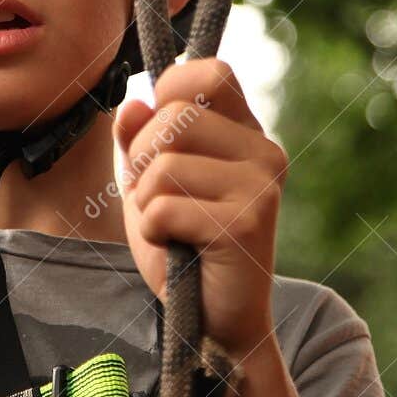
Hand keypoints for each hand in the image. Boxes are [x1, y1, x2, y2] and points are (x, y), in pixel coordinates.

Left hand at [112, 58, 287, 363]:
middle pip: (173, 117)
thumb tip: (132, 104)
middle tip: (160, 201)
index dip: (171, 89)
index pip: (211, 73)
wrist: (214, 323)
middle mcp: (264, 151)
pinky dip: (155, 232)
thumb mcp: (149, 184)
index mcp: (245, 133)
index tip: (157, 130)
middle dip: (142, 161)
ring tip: (172, 228)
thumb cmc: (182, 248)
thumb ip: (137, 140)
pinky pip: (164, 207)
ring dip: (147, 203)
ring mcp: (261, 185)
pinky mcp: (249, 222)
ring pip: (164, 165)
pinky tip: (179, 249)